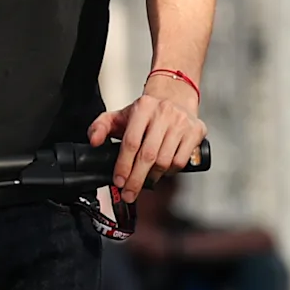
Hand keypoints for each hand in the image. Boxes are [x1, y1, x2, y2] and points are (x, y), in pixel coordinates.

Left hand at [89, 72, 204, 201]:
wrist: (175, 97)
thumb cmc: (146, 111)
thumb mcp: (120, 115)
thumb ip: (100, 127)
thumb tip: (94, 141)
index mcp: (143, 108)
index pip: (131, 142)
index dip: (123, 165)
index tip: (119, 180)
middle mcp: (164, 113)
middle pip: (148, 155)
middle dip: (136, 179)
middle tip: (129, 193)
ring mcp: (181, 123)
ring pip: (165, 161)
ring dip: (152, 176)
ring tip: (144, 180)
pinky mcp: (195, 132)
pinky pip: (180, 161)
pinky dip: (169, 172)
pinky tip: (162, 171)